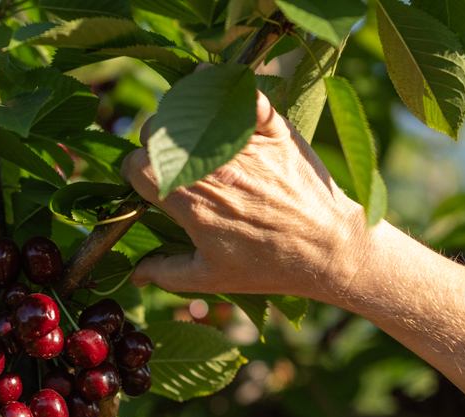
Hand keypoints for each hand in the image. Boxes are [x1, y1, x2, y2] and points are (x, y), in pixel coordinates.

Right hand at [121, 90, 369, 302]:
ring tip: (193, 135)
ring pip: (192, 109)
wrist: (329, 248)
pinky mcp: (272, 128)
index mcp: (191, 201)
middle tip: (173, 161)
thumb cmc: (269, 267)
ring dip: (185, 118)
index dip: (138, 174)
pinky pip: (241, 93)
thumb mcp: (212, 278)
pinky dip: (227, 89)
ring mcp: (242, 143)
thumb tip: (135, 273)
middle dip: (156, 143)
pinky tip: (221, 95)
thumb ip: (166, 272)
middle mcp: (211, 166)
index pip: (138, 165)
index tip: (150, 185)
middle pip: (159, 131)